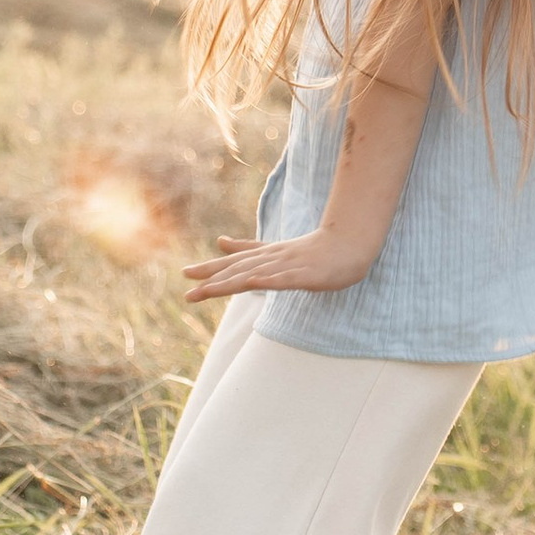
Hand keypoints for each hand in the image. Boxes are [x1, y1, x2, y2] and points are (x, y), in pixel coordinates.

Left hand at [177, 229, 371, 304]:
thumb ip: (249, 248)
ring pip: (254, 275)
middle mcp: (272, 258)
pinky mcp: (304, 274)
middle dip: (212, 280)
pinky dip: (266, 280)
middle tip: (188, 292)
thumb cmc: (312, 251)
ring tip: (207, 291)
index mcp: (266, 255)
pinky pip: (283, 278)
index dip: (210, 268)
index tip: (186, 274)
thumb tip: (221, 241)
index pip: (234, 262)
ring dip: (230, 283)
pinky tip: (251, 283)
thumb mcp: (276, 250)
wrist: (348, 246)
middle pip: (238, 270)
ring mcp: (288, 265)